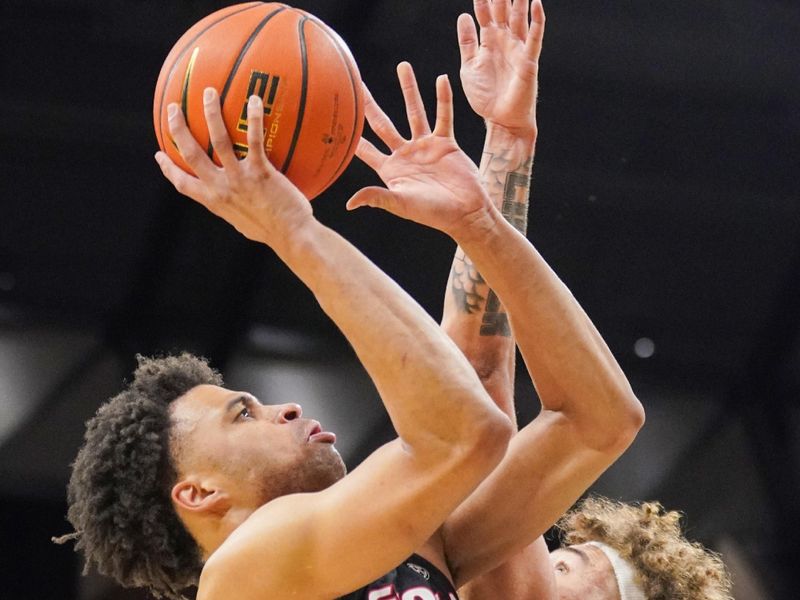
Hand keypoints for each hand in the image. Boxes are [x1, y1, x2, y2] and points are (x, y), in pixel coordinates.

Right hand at [155, 88, 312, 247]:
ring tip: (209, 92)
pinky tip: (255, 100)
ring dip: (210, 113)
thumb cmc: (273, 231)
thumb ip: (235, 207)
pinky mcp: (261, 172)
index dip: (168, 168)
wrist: (291, 236)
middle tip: (174, 109)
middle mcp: (221, 188)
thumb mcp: (244, 222)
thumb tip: (236, 201)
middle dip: (178, 129)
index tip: (160, 154)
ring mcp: (239, 178)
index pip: (183, 183)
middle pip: (191, 153)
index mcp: (214, 201)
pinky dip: (254, 118)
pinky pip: (254, 139)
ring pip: (218, 140)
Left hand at [348, 63, 493, 238]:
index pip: (365, 150)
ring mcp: (424, 146)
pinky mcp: (445, 143)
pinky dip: (443, 99)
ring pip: (414, 112)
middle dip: (369, 104)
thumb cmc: (432, 214)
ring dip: (409, 89)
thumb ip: (377, 197)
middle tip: (357, 82)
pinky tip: (441, 79)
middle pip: (382, 123)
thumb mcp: (402, 205)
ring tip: (403, 66)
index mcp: (391, 169)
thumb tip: (350, 203)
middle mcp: (404, 154)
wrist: (464, 212)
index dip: (351, 138)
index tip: (336, 119)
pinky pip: (444, 116)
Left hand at [458, 0, 544, 137]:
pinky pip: (534, 38)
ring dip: (520, 0)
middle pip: (504, 10)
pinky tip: (537, 5)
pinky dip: (537, 22)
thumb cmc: (486, 97)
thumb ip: (467, 42)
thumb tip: (464, 16)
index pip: (485, 13)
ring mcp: (518, 50)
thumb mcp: (469, 67)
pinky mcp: (528, 61)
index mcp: (490, 42)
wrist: (500, 120)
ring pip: (519, 18)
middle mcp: (505, 42)